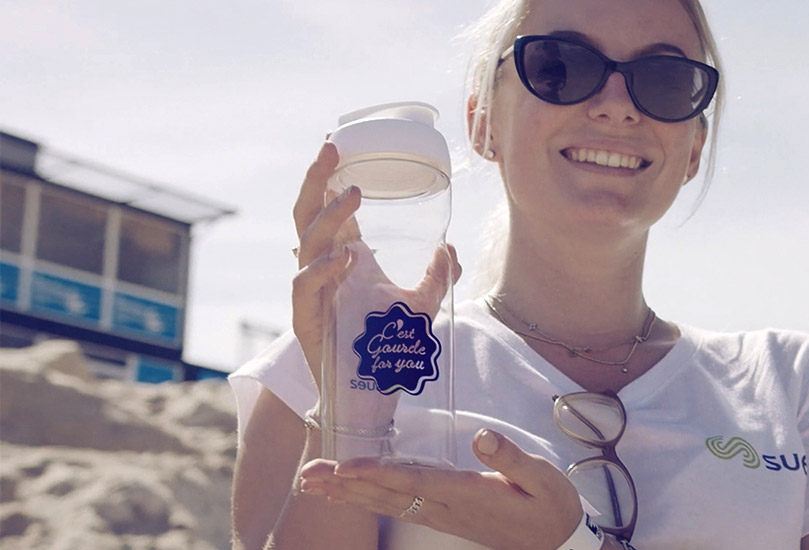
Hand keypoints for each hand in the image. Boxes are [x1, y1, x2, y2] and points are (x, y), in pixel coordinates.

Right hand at [291, 141, 460, 429]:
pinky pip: (304, 285)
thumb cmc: (385, 346)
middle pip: (308, 212)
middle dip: (316, 177)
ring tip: (355, 195)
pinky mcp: (304, 318)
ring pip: (306, 240)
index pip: (330, 207)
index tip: (339, 141)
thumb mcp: (420, 305)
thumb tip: (451, 247)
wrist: (367, 392)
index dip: (329, 174)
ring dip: (330, 215)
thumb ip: (438, 277)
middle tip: (332, 148)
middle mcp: (322, 266)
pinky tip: (349, 257)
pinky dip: (324, 267)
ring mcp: (311, 291)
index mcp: (343, 255)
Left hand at [299, 429, 583, 549]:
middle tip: (308, 475)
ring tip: (313, 485)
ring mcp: (442, 514)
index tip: (344, 466)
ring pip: (386, 504)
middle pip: (387, 494)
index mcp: (467, 492)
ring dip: (348, 495)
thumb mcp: (543, 478)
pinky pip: (396, 507)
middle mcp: (446, 506)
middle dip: (346, 485)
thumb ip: (512, 458)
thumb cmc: (551, 505)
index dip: (376, 472)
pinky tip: (348, 495)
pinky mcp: (442, 516)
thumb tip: (483, 437)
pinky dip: (367, 500)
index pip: (413, 480)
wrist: (557, 542)